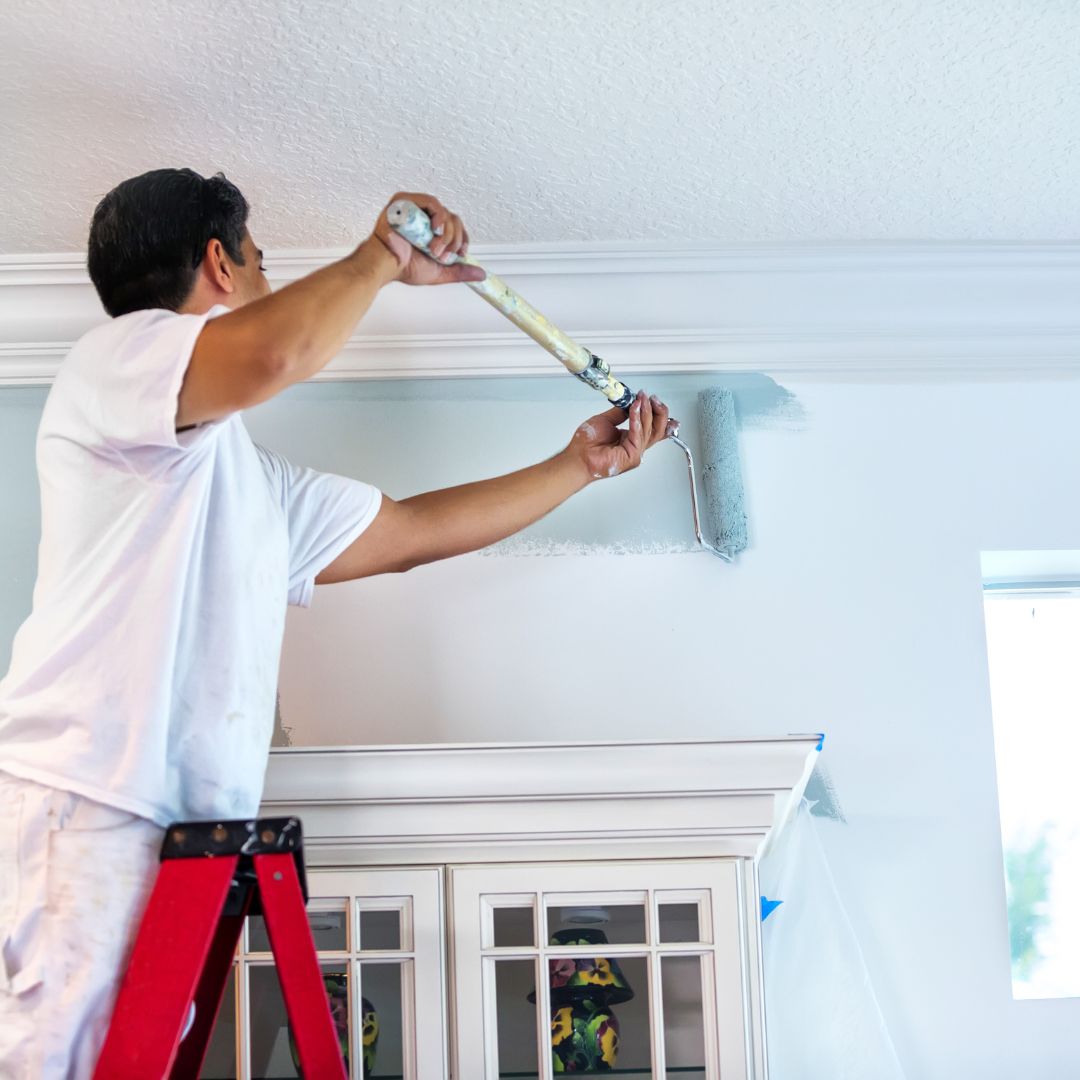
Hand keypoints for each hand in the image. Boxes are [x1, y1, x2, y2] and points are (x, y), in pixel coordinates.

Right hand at [371, 192, 485, 285]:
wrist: (385, 265)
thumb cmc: (404, 267)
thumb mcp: (439, 271)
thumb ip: (459, 271)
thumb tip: (481, 275)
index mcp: (431, 230)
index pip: (455, 227)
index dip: (462, 239)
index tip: (460, 253)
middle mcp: (424, 218)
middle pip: (453, 219)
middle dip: (454, 239)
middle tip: (442, 255)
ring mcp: (415, 208)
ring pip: (445, 212)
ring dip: (446, 232)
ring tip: (435, 247)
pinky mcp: (405, 201)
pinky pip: (430, 201)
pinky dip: (438, 216)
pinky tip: (435, 229)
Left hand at [568, 391, 672, 480]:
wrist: (578, 457)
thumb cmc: (587, 445)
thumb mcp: (606, 420)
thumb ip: (620, 412)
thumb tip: (631, 401)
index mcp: (632, 439)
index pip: (653, 426)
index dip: (655, 411)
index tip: (650, 398)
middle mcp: (636, 446)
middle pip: (658, 429)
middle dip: (658, 411)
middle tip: (652, 398)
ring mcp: (636, 452)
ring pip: (649, 430)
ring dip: (646, 412)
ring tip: (641, 399)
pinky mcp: (632, 456)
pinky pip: (638, 435)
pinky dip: (637, 420)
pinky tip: (634, 409)